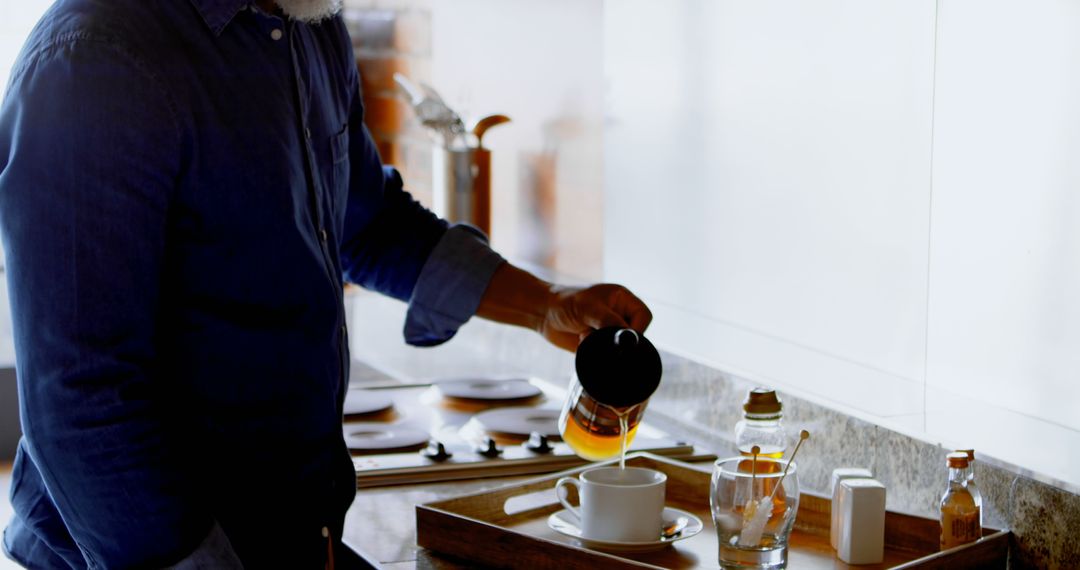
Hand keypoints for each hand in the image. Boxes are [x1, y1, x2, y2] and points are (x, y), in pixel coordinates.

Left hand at [476, 263, 652, 351]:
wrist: (542, 314)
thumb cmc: (564, 303)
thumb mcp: (589, 308)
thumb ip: (609, 322)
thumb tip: (628, 340)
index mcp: (622, 298)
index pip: (644, 316)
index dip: (637, 329)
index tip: (619, 336)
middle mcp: (619, 313)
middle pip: (634, 334)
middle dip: (616, 339)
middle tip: (596, 335)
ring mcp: (609, 329)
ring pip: (621, 347)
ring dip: (605, 347)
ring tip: (585, 336)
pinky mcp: (600, 343)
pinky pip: (608, 354)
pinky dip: (597, 352)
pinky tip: (581, 341)